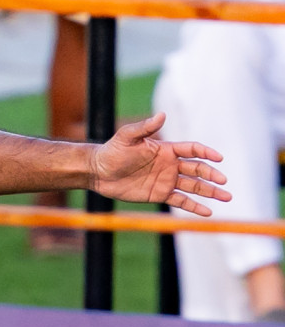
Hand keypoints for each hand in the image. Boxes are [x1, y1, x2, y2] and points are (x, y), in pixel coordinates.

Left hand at [90, 113, 229, 214]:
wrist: (98, 172)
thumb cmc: (112, 151)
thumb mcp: (127, 137)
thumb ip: (145, 127)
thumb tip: (162, 115)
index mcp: (166, 149)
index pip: (192, 149)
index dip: (206, 153)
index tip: (219, 158)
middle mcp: (170, 165)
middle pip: (197, 169)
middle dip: (212, 175)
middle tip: (224, 181)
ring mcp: (166, 180)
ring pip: (194, 186)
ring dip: (210, 191)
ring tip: (227, 198)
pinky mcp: (159, 194)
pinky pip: (181, 201)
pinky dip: (194, 206)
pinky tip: (208, 211)